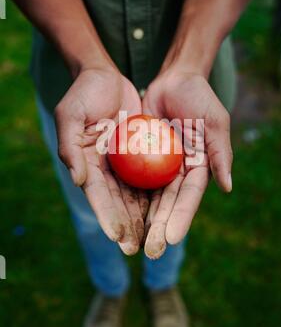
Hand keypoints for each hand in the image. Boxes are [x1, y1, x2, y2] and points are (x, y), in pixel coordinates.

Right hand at [54, 68, 148, 254]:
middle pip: (116, 202)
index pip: (97, 194)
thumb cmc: (85, 92)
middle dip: (125, 226)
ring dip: (141, 219)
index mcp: (85, 163)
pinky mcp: (138, 155)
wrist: (106, 76)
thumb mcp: (71, 114)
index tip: (116, 237)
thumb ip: (70, 147)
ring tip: (151, 241)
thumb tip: (79, 181)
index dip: (106, 215)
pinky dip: (154, 196)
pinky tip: (164, 214)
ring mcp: (122, 163)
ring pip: (133, 196)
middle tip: (135, 249)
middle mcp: (104, 168)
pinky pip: (148, 178)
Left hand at [142, 71, 232, 258]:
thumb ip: (220, 154)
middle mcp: (178, 172)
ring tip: (132, 243)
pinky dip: (127, 197)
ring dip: (142, 221)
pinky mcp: (141, 157)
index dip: (180, 218)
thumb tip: (227, 187)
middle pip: (167, 204)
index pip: (188, 198)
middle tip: (150, 252)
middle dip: (159, 229)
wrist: (173, 80)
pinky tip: (117, 215)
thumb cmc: (199, 98)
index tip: (171, 238)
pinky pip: (133, 179)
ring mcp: (159, 166)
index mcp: (198, 168)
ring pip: (149, 198)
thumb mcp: (215, 123)